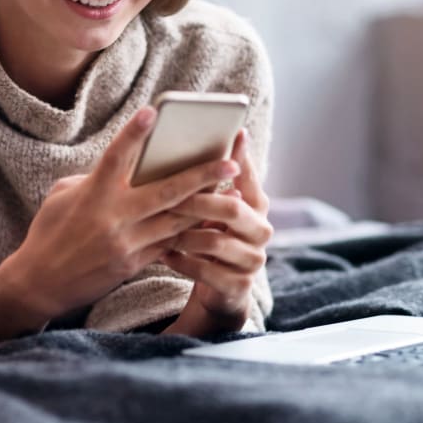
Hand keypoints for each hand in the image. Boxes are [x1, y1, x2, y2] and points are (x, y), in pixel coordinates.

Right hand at [6, 107, 240, 322]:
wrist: (40, 284)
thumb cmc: (49, 231)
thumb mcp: (63, 195)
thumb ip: (95, 178)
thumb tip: (127, 166)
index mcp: (93, 194)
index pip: (115, 156)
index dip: (133, 133)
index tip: (152, 111)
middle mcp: (113, 217)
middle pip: (166, 192)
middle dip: (202, 176)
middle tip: (231, 162)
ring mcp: (127, 243)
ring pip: (177, 220)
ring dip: (207, 205)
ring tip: (234, 190)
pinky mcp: (134, 263)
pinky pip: (170, 243)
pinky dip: (191, 230)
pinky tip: (212, 220)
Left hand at [161, 129, 272, 334]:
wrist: (219, 289)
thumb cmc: (211, 237)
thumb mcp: (214, 211)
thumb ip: (211, 185)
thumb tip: (189, 143)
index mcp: (257, 207)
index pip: (249, 178)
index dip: (241, 158)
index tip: (235, 133)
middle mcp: (261, 232)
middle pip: (232, 208)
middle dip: (198, 201)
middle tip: (170, 196)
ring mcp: (253, 261)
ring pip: (215, 242)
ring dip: (184, 235)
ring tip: (161, 229)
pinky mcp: (239, 287)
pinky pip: (205, 271)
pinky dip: (181, 261)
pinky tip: (164, 253)